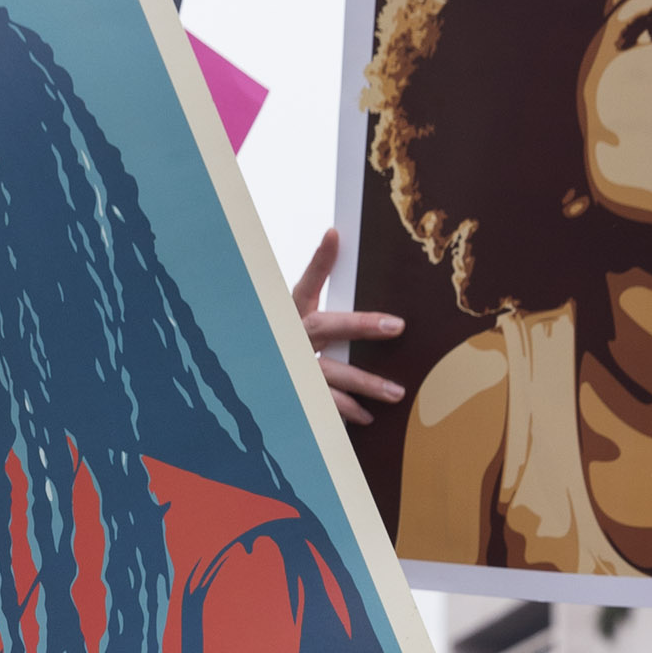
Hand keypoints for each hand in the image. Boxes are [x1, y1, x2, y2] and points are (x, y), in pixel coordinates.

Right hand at [292, 225, 403, 430]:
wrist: (254, 382)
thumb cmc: (286, 344)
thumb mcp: (298, 314)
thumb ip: (318, 283)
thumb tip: (336, 238)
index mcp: (291, 313)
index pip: (305, 282)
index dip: (318, 259)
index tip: (333, 235)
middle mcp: (291, 338)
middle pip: (326, 327)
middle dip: (362, 325)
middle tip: (397, 326)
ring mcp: (294, 368)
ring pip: (331, 374)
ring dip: (365, 384)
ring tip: (396, 392)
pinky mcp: (299, 396)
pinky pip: (325, 405)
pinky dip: (347, 412)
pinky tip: (368, 417)